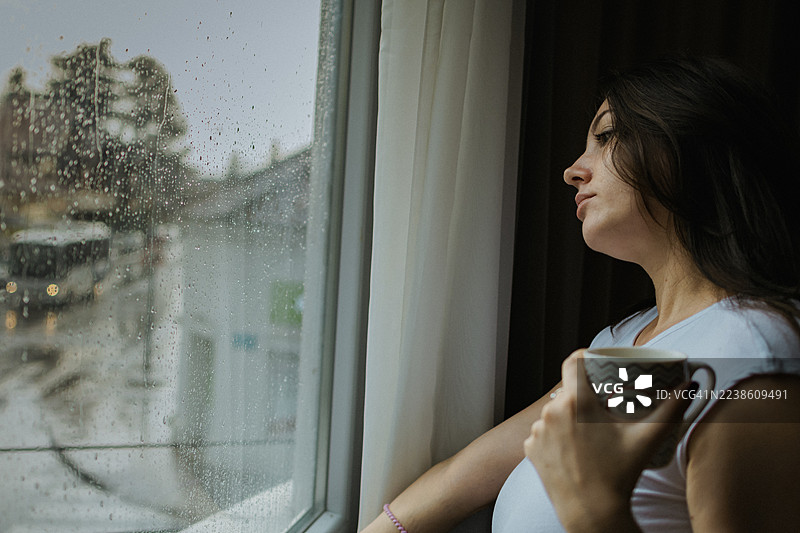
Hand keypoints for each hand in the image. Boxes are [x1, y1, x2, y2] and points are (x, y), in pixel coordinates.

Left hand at [524, 350, 692, 532]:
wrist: (592, 513)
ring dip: (569, 415)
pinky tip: (572, 446)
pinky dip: (557, 434)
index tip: (597, 361)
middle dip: (585, 394)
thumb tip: (690, 385)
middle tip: (604, 404)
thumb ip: (671, 409)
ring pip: (555, 410)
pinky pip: (543, 431)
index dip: (585, 356)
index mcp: (576, 402)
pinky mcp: (531, 448)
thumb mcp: (647, 439)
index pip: (573, 361)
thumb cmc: (619, 475)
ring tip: (589, 430)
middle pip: (568, 389)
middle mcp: (551, 412)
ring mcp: (538, 430)